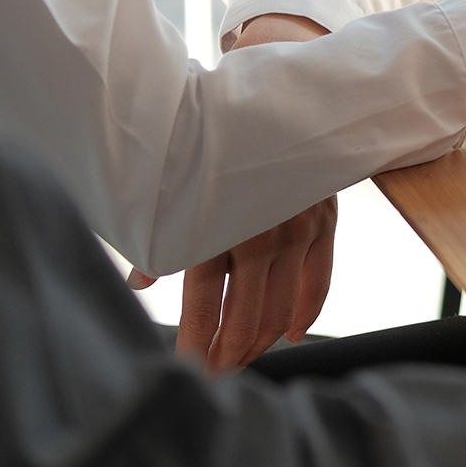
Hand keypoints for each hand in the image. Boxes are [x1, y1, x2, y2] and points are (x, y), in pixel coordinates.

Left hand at [127, 11, 340, 370]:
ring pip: (282, 306)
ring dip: (261, 338)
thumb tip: (141, 280)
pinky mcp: (325, 221)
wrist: (275, 88)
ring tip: (243, 359)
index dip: (194, 344)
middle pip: (246, 315)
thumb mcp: (180, 184)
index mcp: (220, 226)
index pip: (203, 305)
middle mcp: (263, 234)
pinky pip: (319, 280)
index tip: (185, 371)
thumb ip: (164, 235)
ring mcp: (299, 230)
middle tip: (213, 377)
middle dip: (228, 353)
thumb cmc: (216, 139)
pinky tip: (290, 333)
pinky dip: (305, 311)